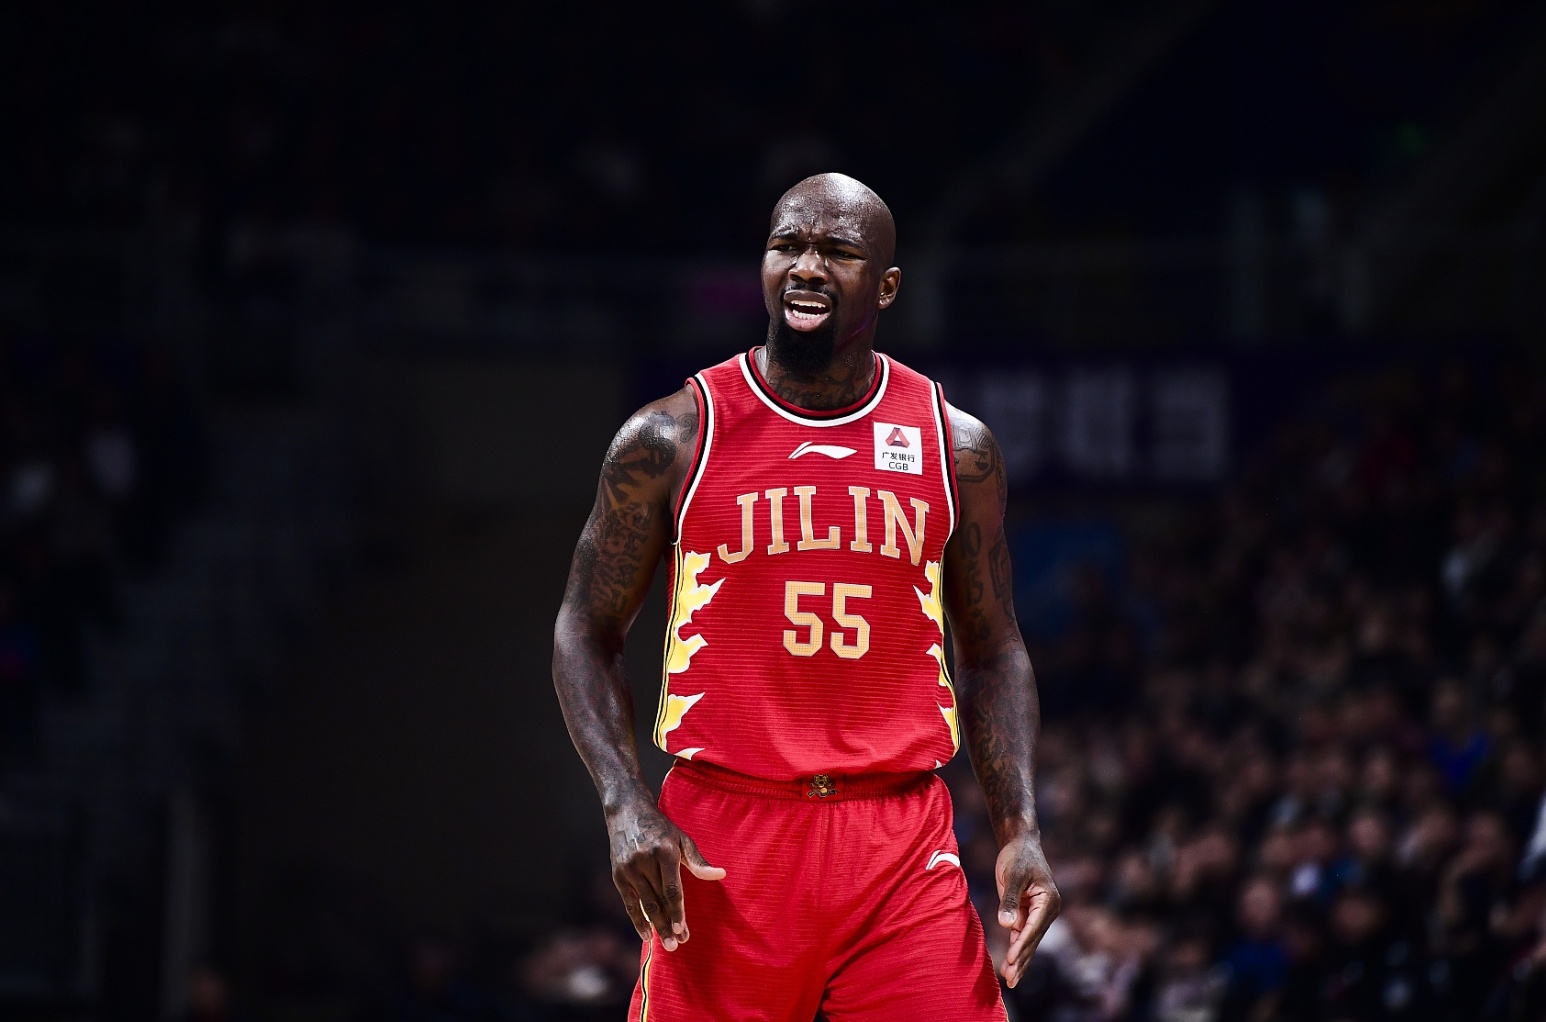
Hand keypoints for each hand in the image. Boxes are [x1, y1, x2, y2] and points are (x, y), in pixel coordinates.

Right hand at [607, 799, 724, 950]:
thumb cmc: (661, 828)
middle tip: (678, 945)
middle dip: (669, 924)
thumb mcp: (682, 839)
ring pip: (645, 904)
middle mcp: (645, 861)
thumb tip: (721, 875)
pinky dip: (638, 920)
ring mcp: (629, 869)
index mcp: (664, 852)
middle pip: (659, 900)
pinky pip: (629, 903)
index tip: (683, 929)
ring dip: (656, 926)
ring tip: (667, 944)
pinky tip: (647, 935)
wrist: (627, 813)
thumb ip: (699, 861)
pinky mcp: (618, 875)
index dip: (678, 910)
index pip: (672, 888)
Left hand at [995, 832, 1060, 987]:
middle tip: (1010, 980)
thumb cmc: (1018, 857)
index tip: (1010, 959)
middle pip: (1032, 939)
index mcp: (1049, 901)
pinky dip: (1015, 948)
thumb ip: (1009, 900)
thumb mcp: (1012, 876)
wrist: (1021, 844)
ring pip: (1027, 941)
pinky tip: (1010, 964)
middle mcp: (1047, 910)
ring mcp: (1038, 914)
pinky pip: (1021, 935)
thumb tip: (1006, 925)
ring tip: (1009, 980)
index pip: (1033, 928)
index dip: (1021, 944)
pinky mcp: (1028, 913)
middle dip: (1021, 960)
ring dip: (1019, 960)